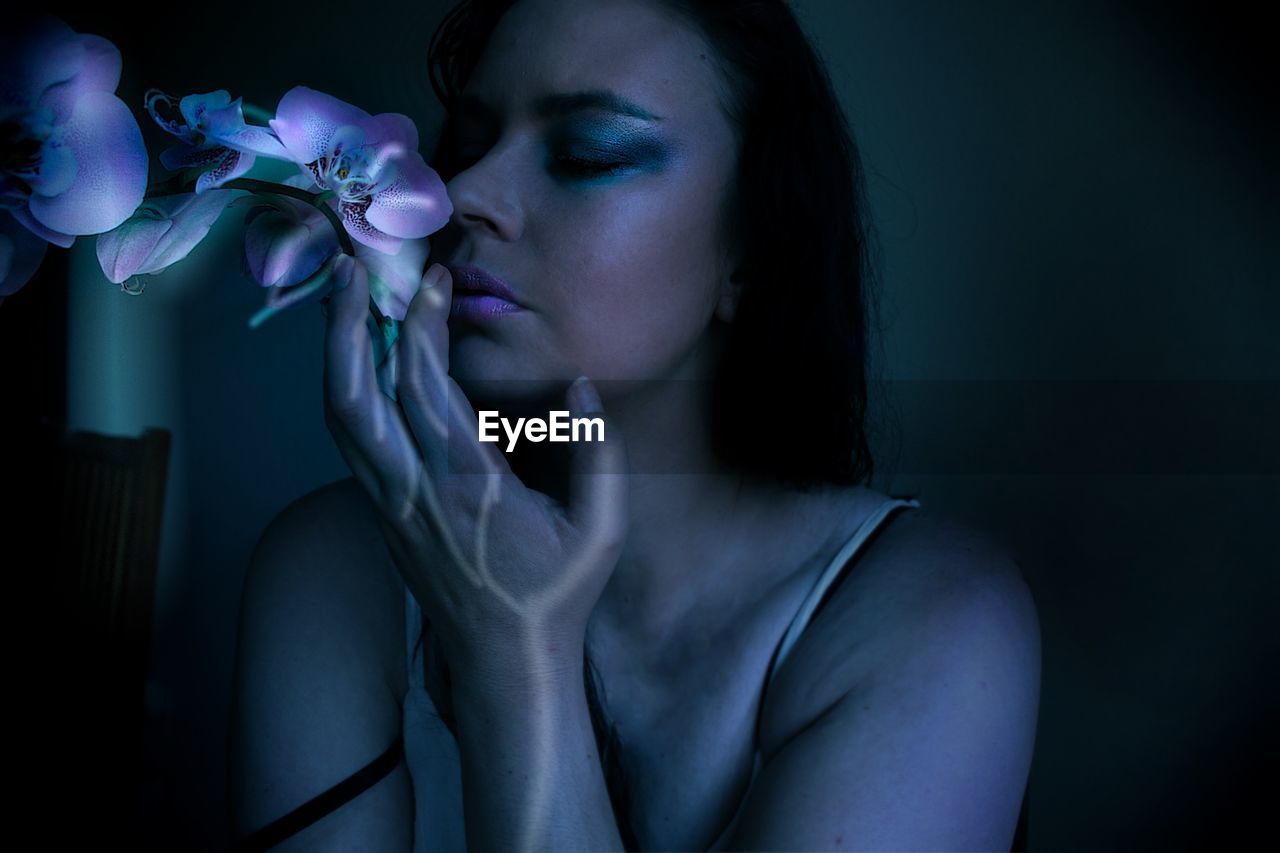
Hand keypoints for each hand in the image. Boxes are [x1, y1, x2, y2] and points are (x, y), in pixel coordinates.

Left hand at [322, 254, 628, 676]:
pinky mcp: (383, 514)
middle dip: (346, 323)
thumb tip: (579, 388)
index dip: (421, 321)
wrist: (503, 659)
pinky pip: (350, 442)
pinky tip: (357, 364)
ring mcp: (389, 504)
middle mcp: (414, 488)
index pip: (423, 383)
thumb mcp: (602, 531)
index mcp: (467, 483)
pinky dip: (345, 391)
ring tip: (339, 303)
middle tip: (351, 268)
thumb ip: (598, 455)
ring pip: (340, 419)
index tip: (433, 279)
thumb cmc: (555, 594)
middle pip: (356, 393)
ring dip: (333, 355)